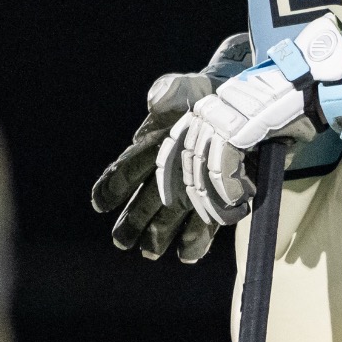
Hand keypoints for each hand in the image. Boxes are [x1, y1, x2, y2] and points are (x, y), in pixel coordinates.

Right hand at [90, 33, 251, 262]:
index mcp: (152, 148)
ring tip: (152, 253)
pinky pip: (204, 223)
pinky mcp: (218, 198)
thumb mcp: (188, 86)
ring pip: (169, 217)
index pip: (125, 170)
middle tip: (122, 242)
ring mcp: (191, 188)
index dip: (111, 187)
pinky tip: (188, 255)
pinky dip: (196, 239)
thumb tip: (154, 101)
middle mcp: (167, 173)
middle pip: (143, 201)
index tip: (100, 204)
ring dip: (159, 236)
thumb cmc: (205, 95)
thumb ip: (170, 90)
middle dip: (132, 222)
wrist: (241, 103)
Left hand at [158, 15, 341, 225]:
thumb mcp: (255, 139)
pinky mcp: (236, 126)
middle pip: (187, 160)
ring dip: (217, 199)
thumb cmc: (288, 117)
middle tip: (214, 218)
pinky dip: (230, 190)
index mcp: (208, 109)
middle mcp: (208, 109)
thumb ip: (233, 161)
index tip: (172, 201)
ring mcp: (220, 116)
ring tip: (235, 212)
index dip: (168, 175)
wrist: (314, 92)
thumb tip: (221, 196)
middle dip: (198, 195)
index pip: (175, 141)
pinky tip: (243, 200)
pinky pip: (222, 168)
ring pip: (203, 167)